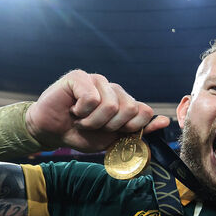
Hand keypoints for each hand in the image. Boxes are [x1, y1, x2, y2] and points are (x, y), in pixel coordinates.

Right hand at [25, 70, 169, 151]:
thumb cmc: (82, 135)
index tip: (113, 131)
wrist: (51, 132)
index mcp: (125, 101)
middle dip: (110, 126)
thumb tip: (165, 122)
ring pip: (110, 105)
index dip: (130, 128)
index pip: (145, 111)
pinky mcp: (79, 76)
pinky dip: (81, 112)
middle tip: (94, 125)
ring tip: (81, 119)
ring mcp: (97, 80)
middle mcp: (114, 88)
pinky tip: (73, 109)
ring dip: (92, 121)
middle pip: (130, 109)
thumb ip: (139, 132)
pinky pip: (91, 97)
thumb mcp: (114, 139)